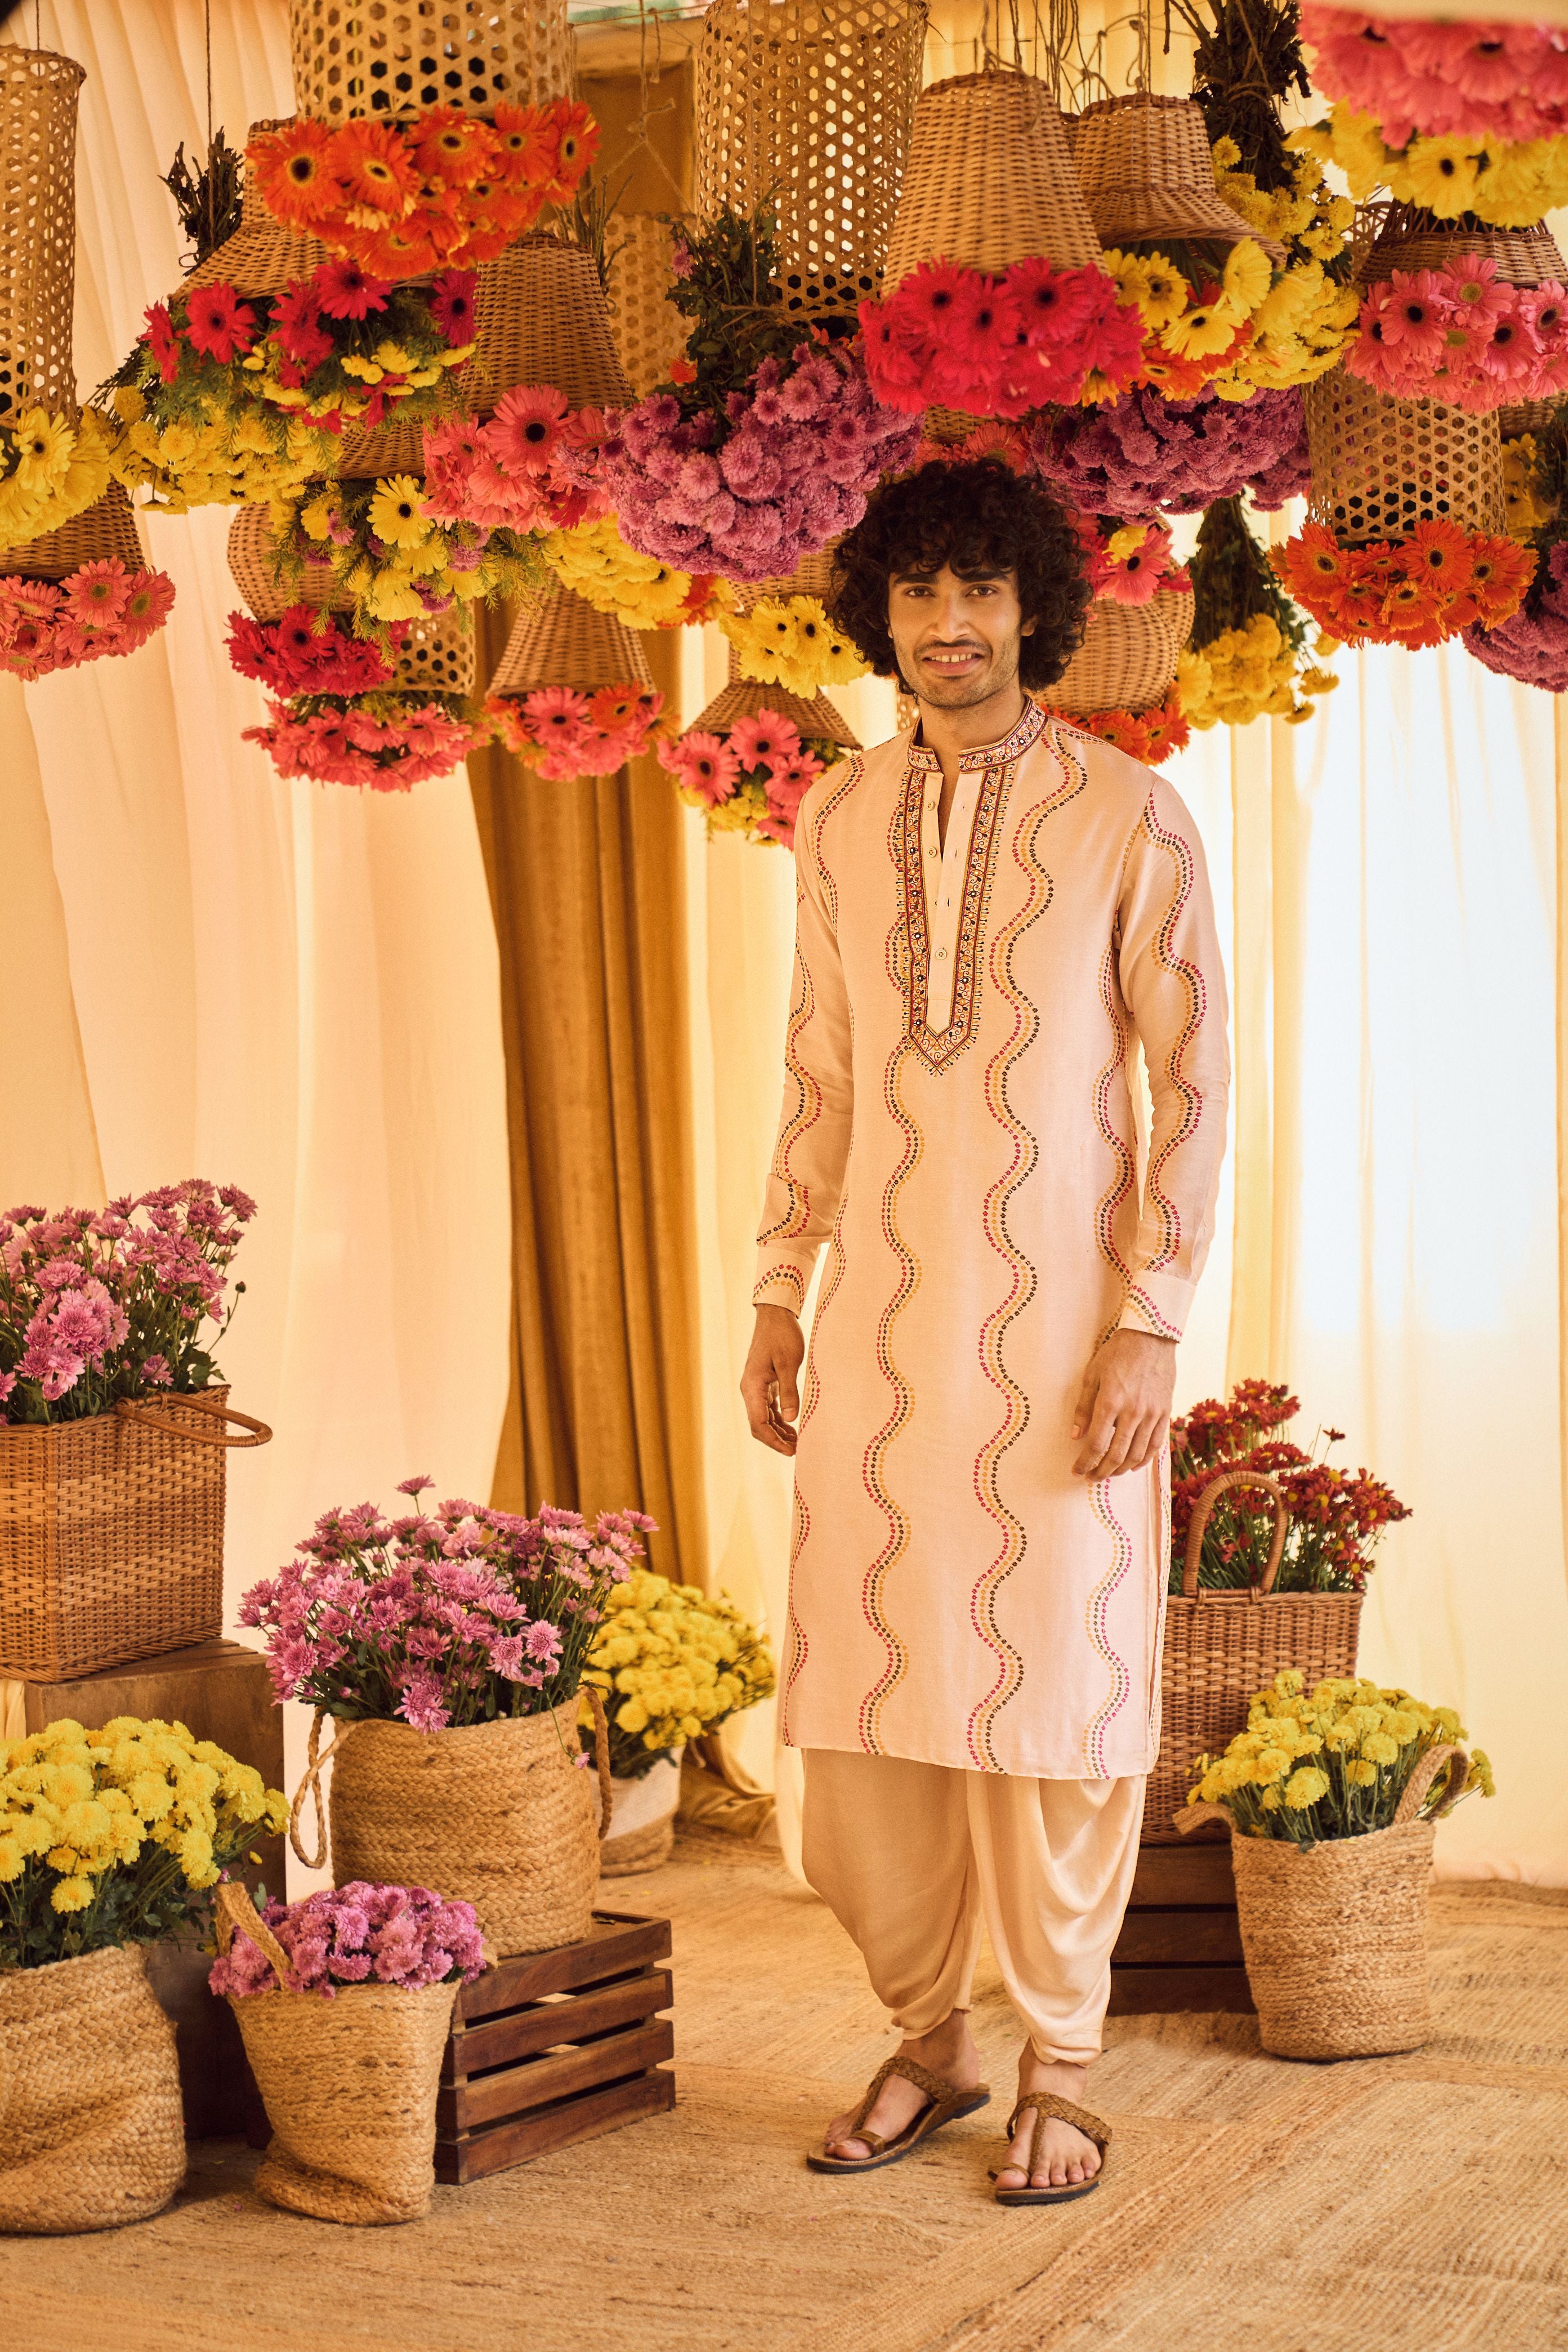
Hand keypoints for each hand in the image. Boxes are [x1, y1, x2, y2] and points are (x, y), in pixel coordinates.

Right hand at [741, 1305, 804, 1454]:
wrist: (774, 1315)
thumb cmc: (781, 1336)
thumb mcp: (789, 1363)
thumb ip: (790, 1391)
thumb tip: (791, 1419)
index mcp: (752, 1387)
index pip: (758, 1423)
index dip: (773, 1441)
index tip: (790, 1451)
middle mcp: (750, 1390)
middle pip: (758, 1425)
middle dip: (775, 1440)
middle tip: (796, 1451)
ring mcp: (755, 1387)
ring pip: (763, 1418)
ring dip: (778, 1432)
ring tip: (796, 1443)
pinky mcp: (763, 1383)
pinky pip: (768, 1408)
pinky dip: (779, 1420)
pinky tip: (792, 1427)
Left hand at [1070, 1329, 1175, 1478]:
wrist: (1150, 1337)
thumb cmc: (1116, 1353)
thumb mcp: (1092, 1375)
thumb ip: (1083, 1408)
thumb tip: (1075, 1436)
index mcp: (1110, 1402)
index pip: (1096, 1445)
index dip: (1085, 1463)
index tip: (1077, 1471)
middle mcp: (1133, 1412)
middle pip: (1116, 1455)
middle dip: (1101, 1472)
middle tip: (1091, 1478)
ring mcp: (1152, 1414)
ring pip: (1137, 1454)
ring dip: (1121, 1469)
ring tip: (1110, 1473)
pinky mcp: (1165, 1412)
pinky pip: (1156, 1444)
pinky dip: (1144, 1460)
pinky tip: (1133, 1465)